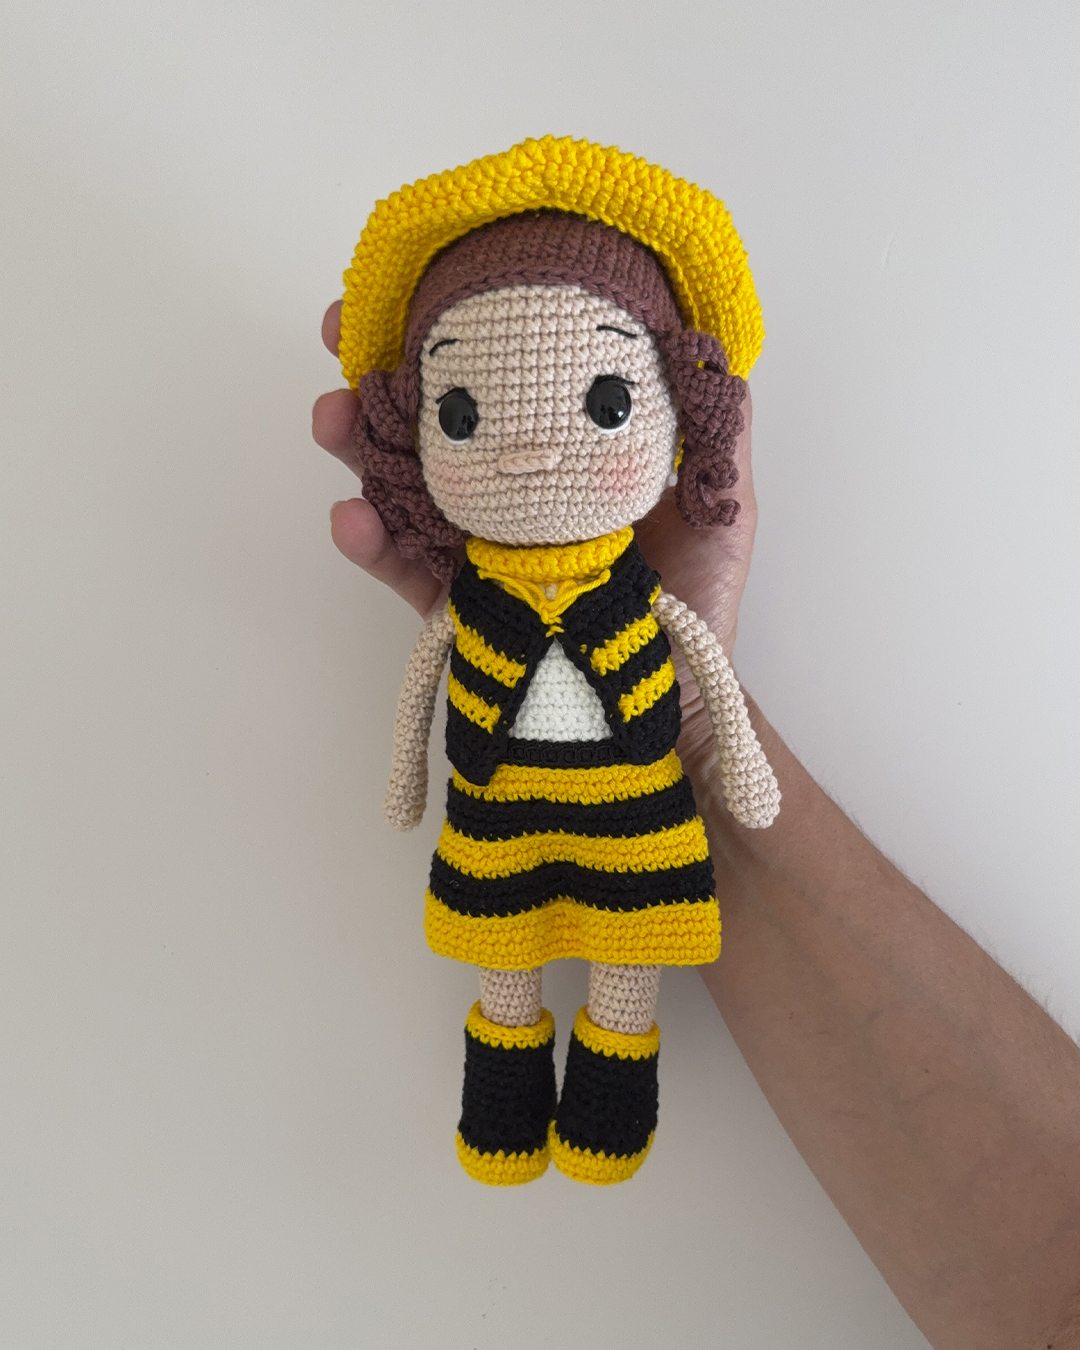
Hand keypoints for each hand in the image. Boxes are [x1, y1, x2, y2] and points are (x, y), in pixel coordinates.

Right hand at [312, 300, 758, 650]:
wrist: (677, 700)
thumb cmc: (700, 601)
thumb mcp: (722, 504)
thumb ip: (715, 434)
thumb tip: (707, 345)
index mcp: (562, 460)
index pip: (508, 385)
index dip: (463, 336)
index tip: (422, 288)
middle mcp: (511, 494)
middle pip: (433, 425)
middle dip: (380, 376)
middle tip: (339, 339)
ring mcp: (478, 548)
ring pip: (401, 486)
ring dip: (356, 447)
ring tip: (333, 419)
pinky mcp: (459, 608)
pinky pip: (403, 571)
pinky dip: (370, 543)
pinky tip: (350, 517)